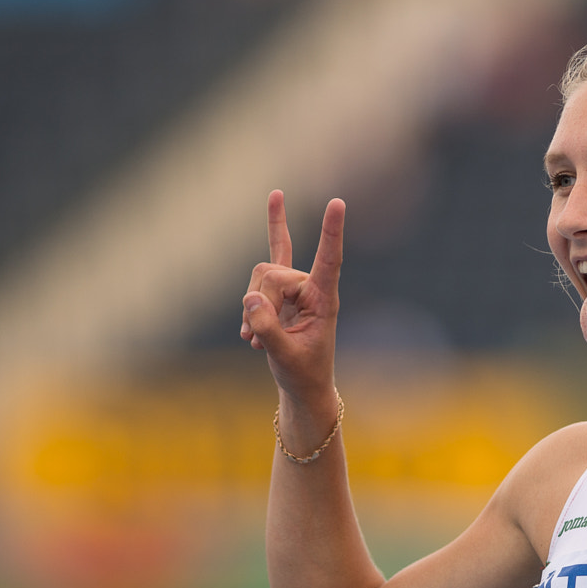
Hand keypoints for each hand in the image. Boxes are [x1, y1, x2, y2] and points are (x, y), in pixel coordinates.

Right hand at [241, 190, 343, 401]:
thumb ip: (268, 328)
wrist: (302, 384)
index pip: (329, 260)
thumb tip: (248, 298)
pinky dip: (265, 247)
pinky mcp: (278, 292)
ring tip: (256, 337)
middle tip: (259, 338)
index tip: (338, 202)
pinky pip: (272, 253)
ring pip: (259, 275)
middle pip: (272, 272)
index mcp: (324, 299)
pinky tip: (265, 245)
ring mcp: (294, 287)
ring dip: (250, 306)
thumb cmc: (303, 372)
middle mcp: (310, 286)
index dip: (331, 232)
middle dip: (258, 303)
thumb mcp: (285, 355)